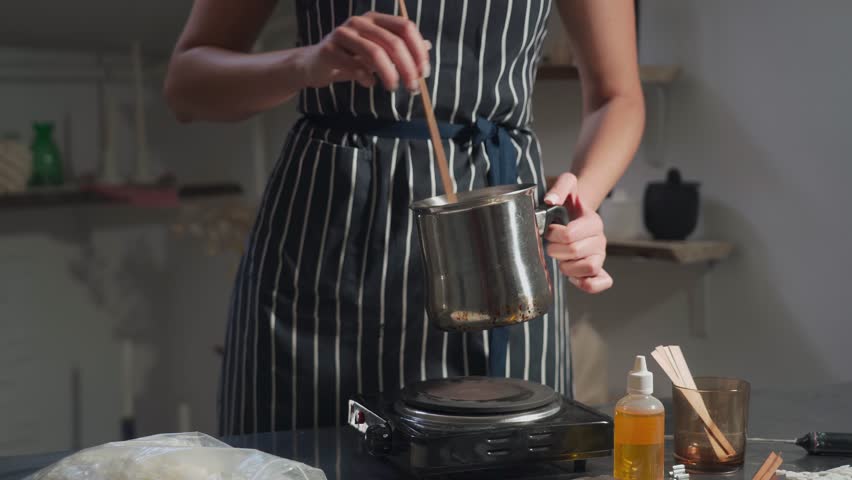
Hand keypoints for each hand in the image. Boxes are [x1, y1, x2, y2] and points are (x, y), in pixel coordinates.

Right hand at [297, 11, 430, 92]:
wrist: (314, 65)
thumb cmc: (349, 59)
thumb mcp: (377, 52)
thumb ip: (400, 48)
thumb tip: (428, 46)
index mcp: (375, 19)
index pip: (405, 27)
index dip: (418, 50)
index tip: (424, 73)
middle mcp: (360, 22)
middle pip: (394, 42)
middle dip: (408, 67)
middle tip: (412, 88)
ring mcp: (343, 34)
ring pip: (375, 52)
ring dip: (389, 74)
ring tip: (392, 88)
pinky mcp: (329, 50)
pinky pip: (354, 65)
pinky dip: (367, 78)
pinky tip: (370, 84)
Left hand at [543, 173, 612, 293]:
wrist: (576, 212)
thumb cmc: (570, 202)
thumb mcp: (567, 185)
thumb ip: (559, 187)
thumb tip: (551, 200)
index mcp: (593, 222)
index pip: (570, 234)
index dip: (554, 234)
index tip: (549, 230)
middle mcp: (600, 240)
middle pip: (575, 252)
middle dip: (556, 249)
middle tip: (552, 244)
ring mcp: (600, 256)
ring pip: (588, 268)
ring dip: (567, 265)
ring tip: (561, 258)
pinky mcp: (598, 271)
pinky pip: (599, 283)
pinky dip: (586, 284)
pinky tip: (573, 276)